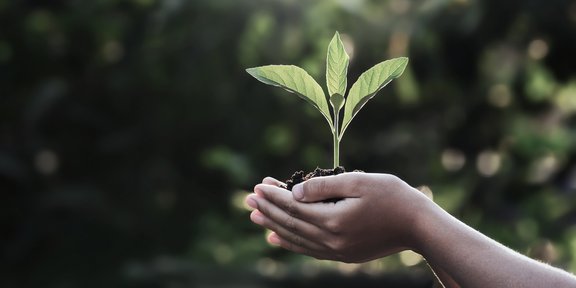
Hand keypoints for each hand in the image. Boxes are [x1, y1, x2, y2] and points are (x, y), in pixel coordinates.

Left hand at [245, 172, 431, 262]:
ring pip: (296, 238)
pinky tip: (276, 239)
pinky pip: (309, 250)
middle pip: (290, 223)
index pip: (293, 207)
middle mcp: (331, 240)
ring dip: (273, 226)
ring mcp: (337, 251)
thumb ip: (324, 186)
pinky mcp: (343, 255)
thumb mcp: (359, 182)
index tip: (257, 186)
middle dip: (268, 210)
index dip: (274, 196)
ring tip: (255, 217)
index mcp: (333, 220)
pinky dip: (290, 244)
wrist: (419, 226)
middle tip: (247, 199)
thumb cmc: (392, 196)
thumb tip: (295, 192)